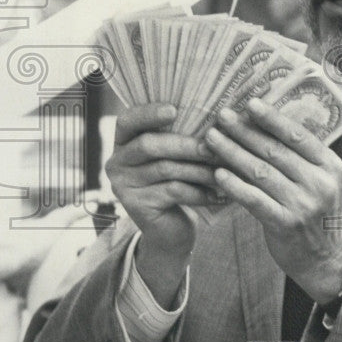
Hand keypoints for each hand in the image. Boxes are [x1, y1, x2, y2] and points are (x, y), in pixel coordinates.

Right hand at [105, 104, 216, 305]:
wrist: (171, 231)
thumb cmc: (179, 183)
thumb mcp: (176, 158)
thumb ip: (182, 135)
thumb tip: (217, 114)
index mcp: (123, 141)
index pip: (128, 120)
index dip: (148, 113)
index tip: (173, 110)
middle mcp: (117, 161)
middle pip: (149, 145)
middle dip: (185, 145)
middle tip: (214, 147)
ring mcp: (123, 185)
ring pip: (165, 169)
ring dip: (199, 169)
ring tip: (224, 170)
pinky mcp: (136, 206)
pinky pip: (173, 192)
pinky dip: (200, 192)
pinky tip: (221, 193)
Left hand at [205, 99, 341, 303]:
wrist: (326, 259)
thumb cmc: (318, 213)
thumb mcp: (323, 181)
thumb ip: (303, 158)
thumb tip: (267, 125)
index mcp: (331, 166)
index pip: (299, 135)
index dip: (273, 118)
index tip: (250, 103)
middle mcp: (320, 183)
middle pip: (275, 150)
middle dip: (245, 131)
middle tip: (222, 116)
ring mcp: (303, 204)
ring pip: (260, 172)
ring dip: (232, 152)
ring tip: (211, 139)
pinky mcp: (285, 224)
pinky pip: (254, 199)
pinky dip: (234, 185)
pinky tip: (218, 173)